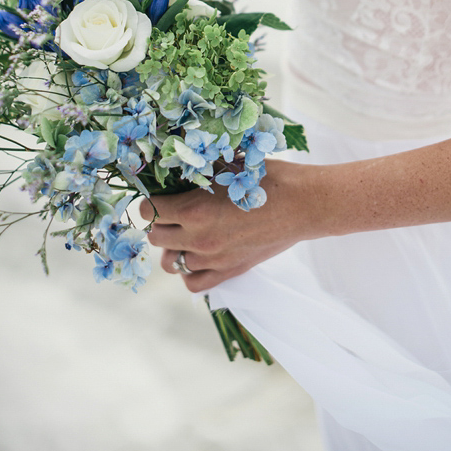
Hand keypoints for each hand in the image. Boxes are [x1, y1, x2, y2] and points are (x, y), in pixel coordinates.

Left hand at [141, 159, 318, 292]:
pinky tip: (197, 256)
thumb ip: (196, 172)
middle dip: (159, 224)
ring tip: (183, 235)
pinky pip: (194, 284)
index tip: (158, 196)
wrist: (303, 204)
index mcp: (193, 210)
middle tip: (172, 213)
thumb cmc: (267, 178)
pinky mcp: (230, 271)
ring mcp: (213, 259)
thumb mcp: (226, 167)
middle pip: (156, 238)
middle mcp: (199, 239)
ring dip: (171, 248)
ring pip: (170, 263)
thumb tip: (174, 166)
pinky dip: (189, 272)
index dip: (149, 202)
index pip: (147, 212)